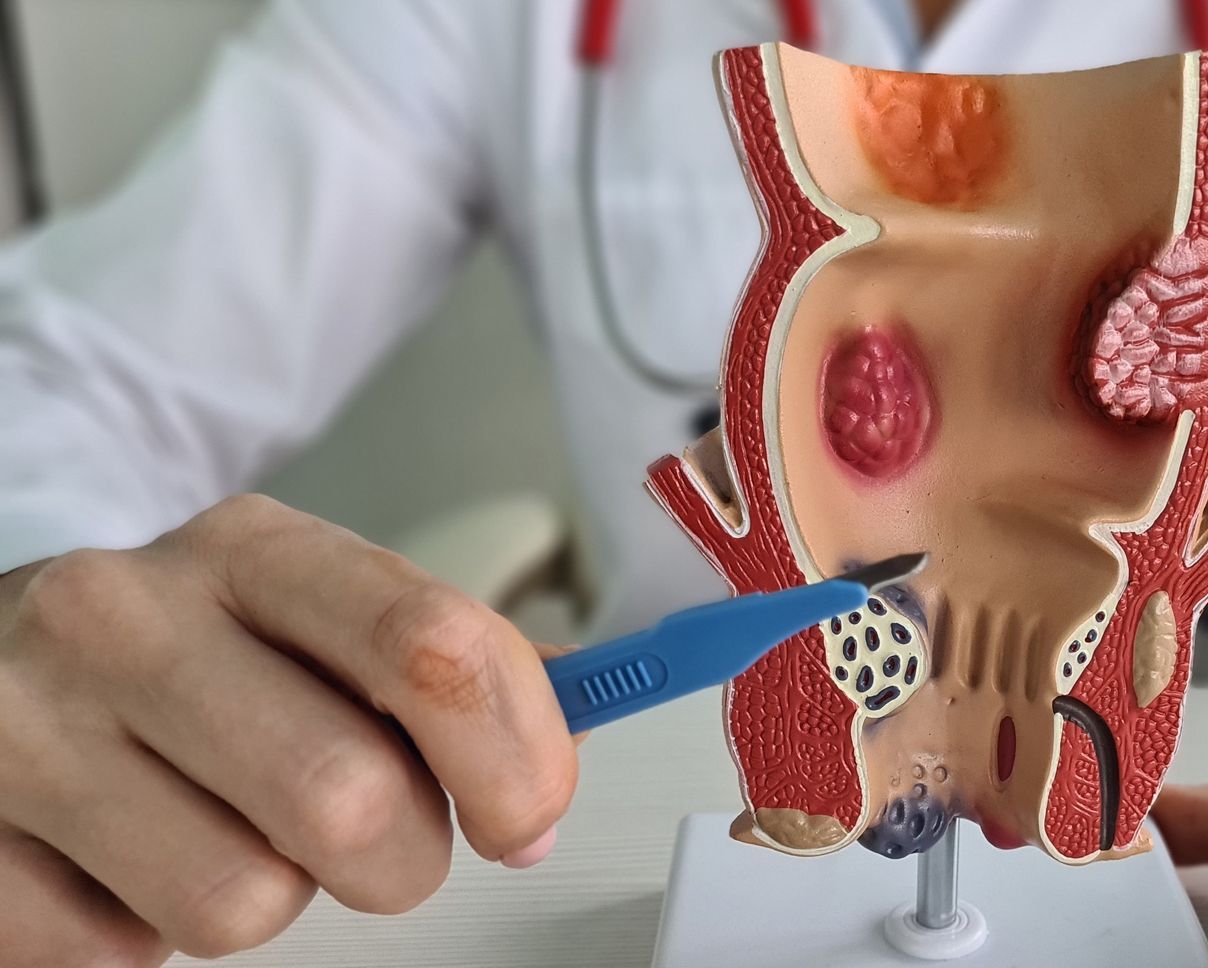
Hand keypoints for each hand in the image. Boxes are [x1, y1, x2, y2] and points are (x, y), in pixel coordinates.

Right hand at [0, 496, 578, 965]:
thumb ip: (446, 669)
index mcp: (250, 550)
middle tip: (375, 839)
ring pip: (246, 900)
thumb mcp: (311, 615)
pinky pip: (126, 956)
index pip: (432, 646)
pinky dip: (151, 934)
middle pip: (350, 799)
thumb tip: (559, 750)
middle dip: (401, 856)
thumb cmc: (187, 650)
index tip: (528, 810)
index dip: (515, 754)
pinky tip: (130, 857)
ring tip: (229, 831)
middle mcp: (128, 618)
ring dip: (273, 898)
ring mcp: (26, 727)